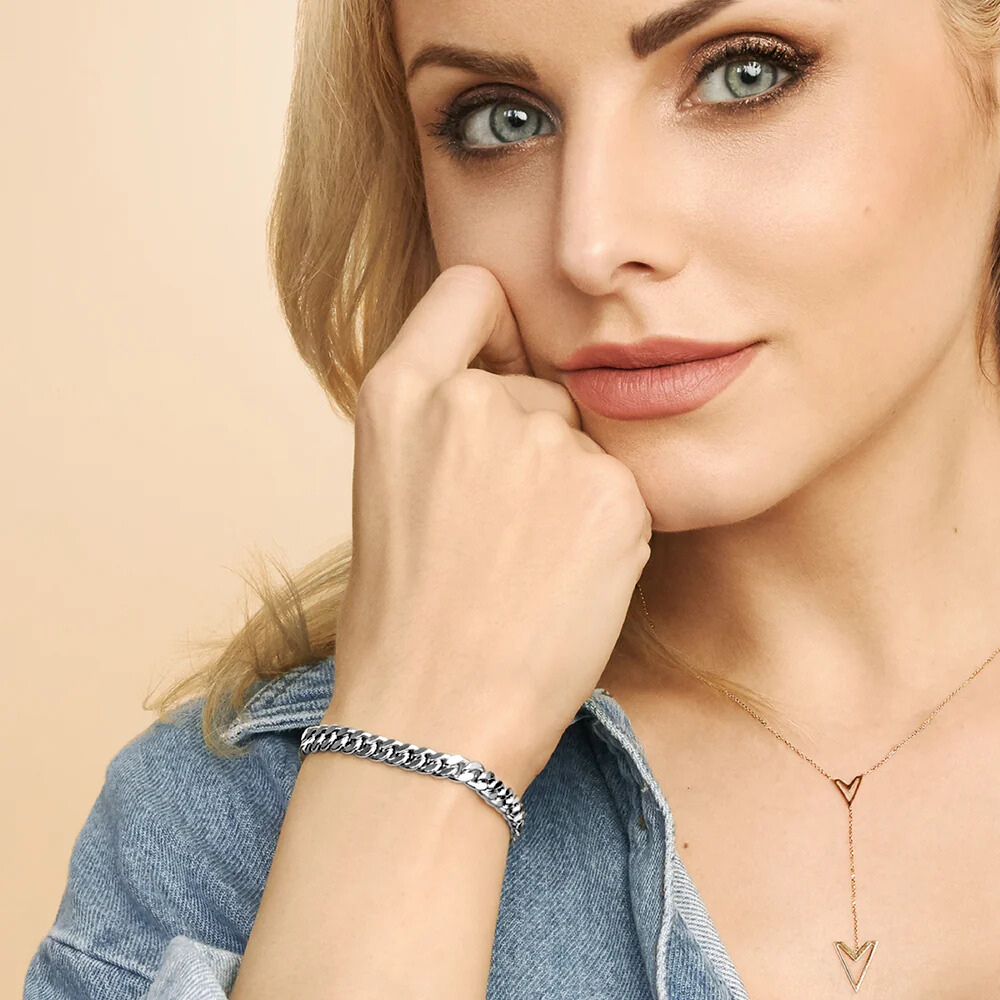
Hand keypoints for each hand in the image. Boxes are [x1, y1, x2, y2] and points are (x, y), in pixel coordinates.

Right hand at [331, 265, 652, 791]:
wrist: (433, 716)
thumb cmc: (404, 617)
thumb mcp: (390, 489)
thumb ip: (444, 418)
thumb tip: (517, 386)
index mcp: (399, 394)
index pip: (471, 290)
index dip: (494, 329)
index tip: (500, 372)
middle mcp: (471, 402)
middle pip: (543, 385)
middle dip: (536, 440)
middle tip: (504, 529)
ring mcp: (544, 444)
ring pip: (586, 442)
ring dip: (573, 490)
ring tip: (532, 566)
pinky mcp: (613, 492)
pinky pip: (625, 488)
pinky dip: (608, 529)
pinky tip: (569, 583)